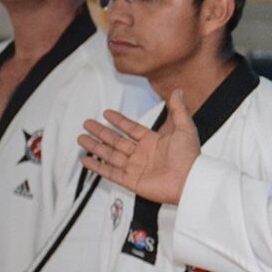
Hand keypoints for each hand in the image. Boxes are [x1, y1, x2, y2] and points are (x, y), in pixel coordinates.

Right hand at [78, 90, 200, 204]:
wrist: (189, 181)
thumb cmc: (190, 157)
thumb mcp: (185, 128)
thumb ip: (179, 109)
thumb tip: (177, 91)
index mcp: (153, 142)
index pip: (131, 129)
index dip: (119, 121)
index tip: (106, 113)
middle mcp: (142, 154)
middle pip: (116, 141)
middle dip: (101, 132)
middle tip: (87, 124)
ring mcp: (136, 168)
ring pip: (110, 155)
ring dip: (95, 147)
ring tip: (81, 139)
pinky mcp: (132, 181)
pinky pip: (110, 173)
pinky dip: (98, 167)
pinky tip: (86, 160)